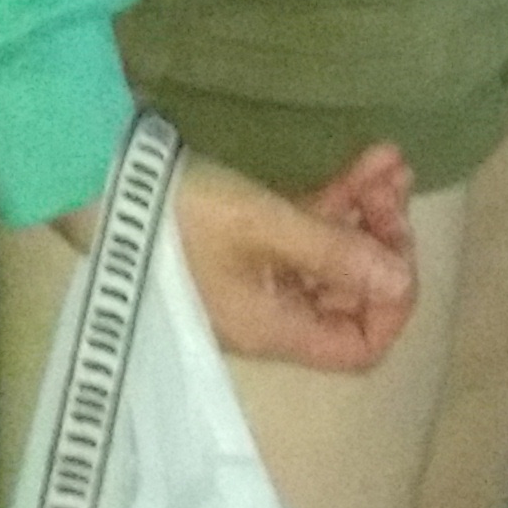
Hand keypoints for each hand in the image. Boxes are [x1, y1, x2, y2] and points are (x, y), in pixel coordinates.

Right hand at [46, 138, 418, 371]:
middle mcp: (272, 313)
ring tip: (390, 162)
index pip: (360, 347)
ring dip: (365, 211)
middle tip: (390, 189)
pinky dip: (336, 200)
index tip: (399, 249)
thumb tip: (402, 281)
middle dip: (383, 240)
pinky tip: (367, 160)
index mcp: (276, 329)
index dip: (392, 305)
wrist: (105, 186)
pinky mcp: (243, 244)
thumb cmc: (184, 213)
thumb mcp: (265, 225)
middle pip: (351, 295)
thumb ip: (337, 254)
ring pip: (331, 255)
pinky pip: (304, 233)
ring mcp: (257, 279)